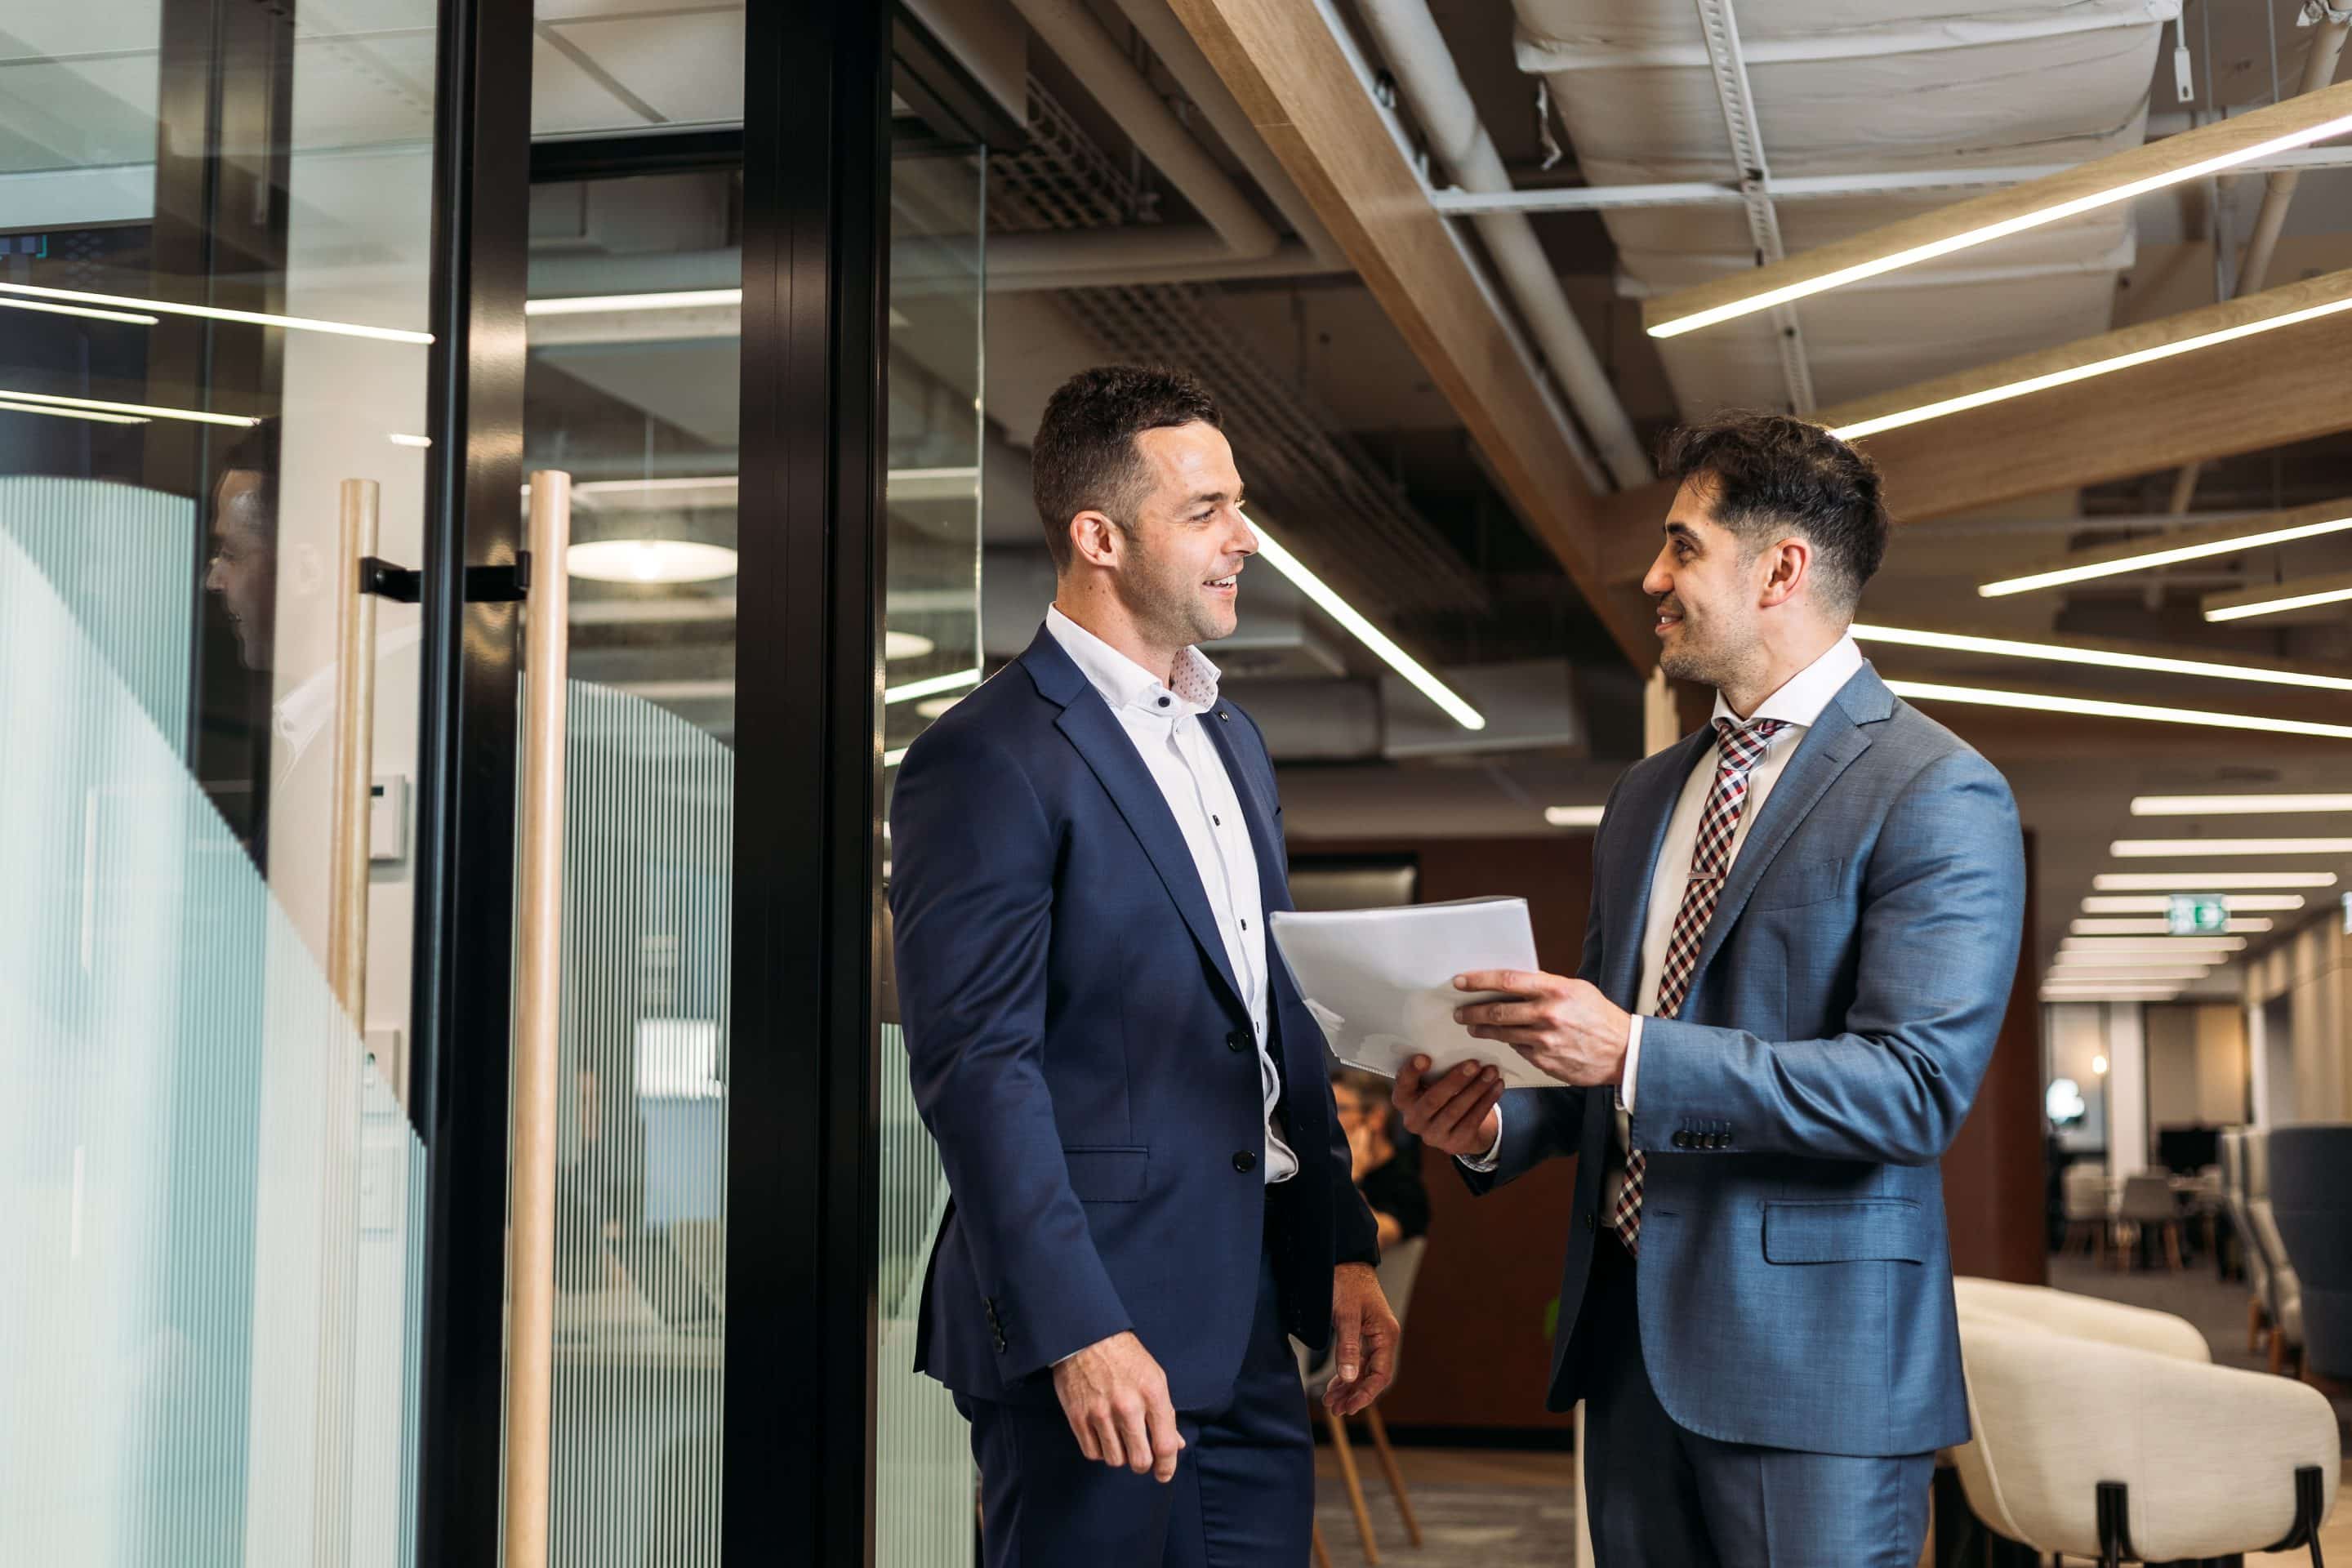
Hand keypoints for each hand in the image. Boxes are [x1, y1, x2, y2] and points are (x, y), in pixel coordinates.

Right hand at [1051, 1331, 1185, 1482]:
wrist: (1086, 1337)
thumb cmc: (1125, 1356)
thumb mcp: (1155, 1376)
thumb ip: (1166, 1412)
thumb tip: (1177, 1444)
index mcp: (1152, 1393)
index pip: (1165, 1445)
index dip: (1167, 1467)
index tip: (1164, 1474)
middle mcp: (1127, 1406)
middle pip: (1140, 1460)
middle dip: (1143, 1463)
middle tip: (1140, 1457)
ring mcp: (1100, 1413)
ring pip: (1115, 1460)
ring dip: (1120, 1456)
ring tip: (1120, 1440)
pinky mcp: (1078, 1417)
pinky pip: (1093, 1453)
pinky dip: (1100, 1451)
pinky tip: (1103, 1436)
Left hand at [1325, 1263, 1397, 1416]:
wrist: (1342, 1258)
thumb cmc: (1346, 1282)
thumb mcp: (1345, 1315)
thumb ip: (1348, 1347)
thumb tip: (1349, 1378)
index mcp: (1386, 1334)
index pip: (1381, 1375)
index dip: (1365, 1394)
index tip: (1348, 1407)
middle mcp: (1383, 1337)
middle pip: (1373, 1376)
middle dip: (1354, 1394)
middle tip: (1335, 1410)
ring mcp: (1373, 1336)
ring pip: (1364, 1370)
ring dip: (1349, 1387)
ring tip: (1331, 1402)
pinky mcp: (1362, 1333)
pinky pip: (1358, 1360)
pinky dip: (1347, 1374)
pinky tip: (1335, 1385)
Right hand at [1392, 1057, 1503, 1156]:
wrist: (1457, 1130)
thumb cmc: (1443, 1095)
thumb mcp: (1432, 1085)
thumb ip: (1435, 1072)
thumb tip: (1456, 1049)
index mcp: (1403, 1100)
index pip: (1403, 1085)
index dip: (1411, 1072)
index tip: (1425, 1057)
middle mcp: (1413, 1120)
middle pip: (1433, 1099)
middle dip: (1455, 1080)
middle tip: (1474, 1064)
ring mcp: (1432, 1135)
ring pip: (1455, 1110)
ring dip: (1476, 1089)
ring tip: (1491, 1072)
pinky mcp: (1453, 1144)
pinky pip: (1472, 1121)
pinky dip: (1486, 1101)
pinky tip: (1497, 1087)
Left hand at [1453, 970, 1630, 1087]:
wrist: (1624, 1052)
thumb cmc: (1599, 1016)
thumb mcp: (1576, 990)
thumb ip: (1544, 986)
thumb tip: (1510, 984)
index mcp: (1556, 989)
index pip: (1507, 980)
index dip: (1479, 980)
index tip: (1460, 981)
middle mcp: (1548, 1014)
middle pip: (1497, 1010)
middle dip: (1472, 1010)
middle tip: (1459, 1010)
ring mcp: (1545, 1041)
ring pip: (1502, 1033)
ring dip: (1482, 1029)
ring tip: (1472, 1025)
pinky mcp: (1545, 1062)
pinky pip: (1518, 1050)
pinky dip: (1508, 1043)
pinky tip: (1503, 1039)